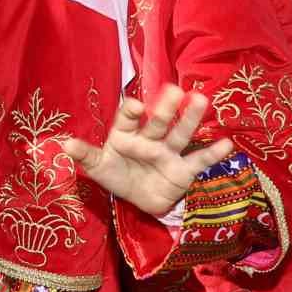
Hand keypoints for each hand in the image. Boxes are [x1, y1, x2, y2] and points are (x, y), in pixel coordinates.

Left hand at [64, 84, 235, 216]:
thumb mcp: (99, 168)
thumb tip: (64, 144)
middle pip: (158, 122)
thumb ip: (86, 156)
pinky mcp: (183, 170)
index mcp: (126, 135)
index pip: (128, 119)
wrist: (140, 201)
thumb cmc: (117, 175)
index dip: (132, 112)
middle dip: (165, 108)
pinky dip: (212, 153)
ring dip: (190, 119)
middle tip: (174, 90)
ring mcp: (168, 153)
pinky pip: (198, 161)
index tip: (137, 105)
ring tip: (201, 100)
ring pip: (180, 134)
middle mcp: (149, 139)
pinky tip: (227, 143)